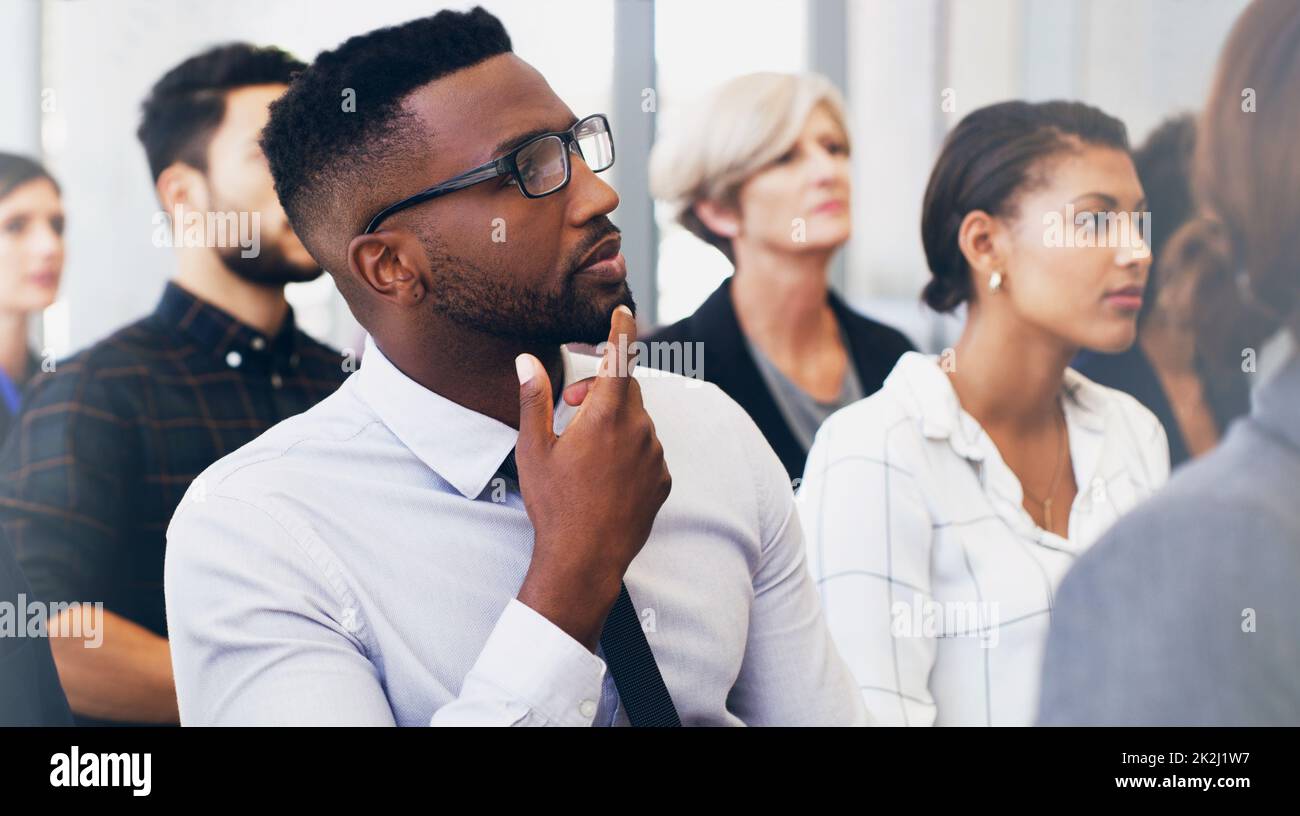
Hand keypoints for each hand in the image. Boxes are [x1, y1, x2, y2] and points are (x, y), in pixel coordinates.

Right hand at [512, 305, 671, 649]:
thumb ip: (535, 399)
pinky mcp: (663, 479)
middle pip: (626, 388)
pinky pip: (647, 449)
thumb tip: (526, 360)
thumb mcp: (534, 450)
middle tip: (571, 405)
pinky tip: (603, 475)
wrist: (585, 560)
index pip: (620, 357)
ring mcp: (655, 456)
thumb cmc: (554, 504)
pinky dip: (629, 449)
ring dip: (614, 420)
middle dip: (601, 385)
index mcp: (606, 415)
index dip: (621, 331)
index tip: (624, 311)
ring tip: (583, 449)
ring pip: (637, 420)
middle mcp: (639, 430)